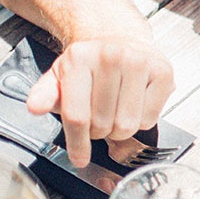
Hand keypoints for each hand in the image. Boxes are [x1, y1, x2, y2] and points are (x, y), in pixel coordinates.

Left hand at [25, 37, 173, 167]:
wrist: (120, 40)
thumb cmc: (91, 64)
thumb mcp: (60, 76)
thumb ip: (46, 94)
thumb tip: (36, 107)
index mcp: (80, 58)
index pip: (77, 114)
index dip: (77, 143)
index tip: (79, 158)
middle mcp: (111, 56)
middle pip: (103, 123)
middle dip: (99, 131)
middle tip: (99, 121)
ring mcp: (140, 62)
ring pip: (128, 124)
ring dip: (120, 129)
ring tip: (116, 113)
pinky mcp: (163, 72)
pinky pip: (150, 118)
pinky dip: (142, 120)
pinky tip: (135, 105)